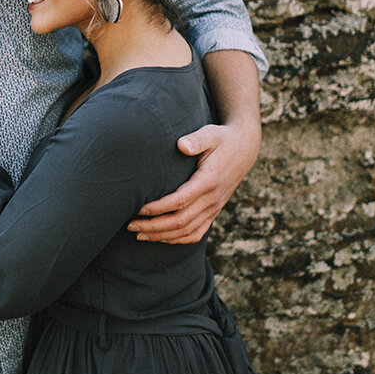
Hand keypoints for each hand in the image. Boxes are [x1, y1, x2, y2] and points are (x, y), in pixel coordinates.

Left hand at [127, 121, 260, 243]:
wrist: (244, 150)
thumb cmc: (222, 140)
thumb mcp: (211, 134)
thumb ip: (196, 140)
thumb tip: (181, 145)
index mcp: (209, 181)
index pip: (180, 201)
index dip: (158, 208)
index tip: (139, 208)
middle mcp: (213, 199)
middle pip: (180, 221)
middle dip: (153, 226)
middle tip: (130, 225)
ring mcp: (214, 208)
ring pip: (187, 231)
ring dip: (162, 236)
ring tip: (138, 234)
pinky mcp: (214, 212)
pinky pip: (197, 233)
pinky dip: (177, 239)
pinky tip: (160, 238)